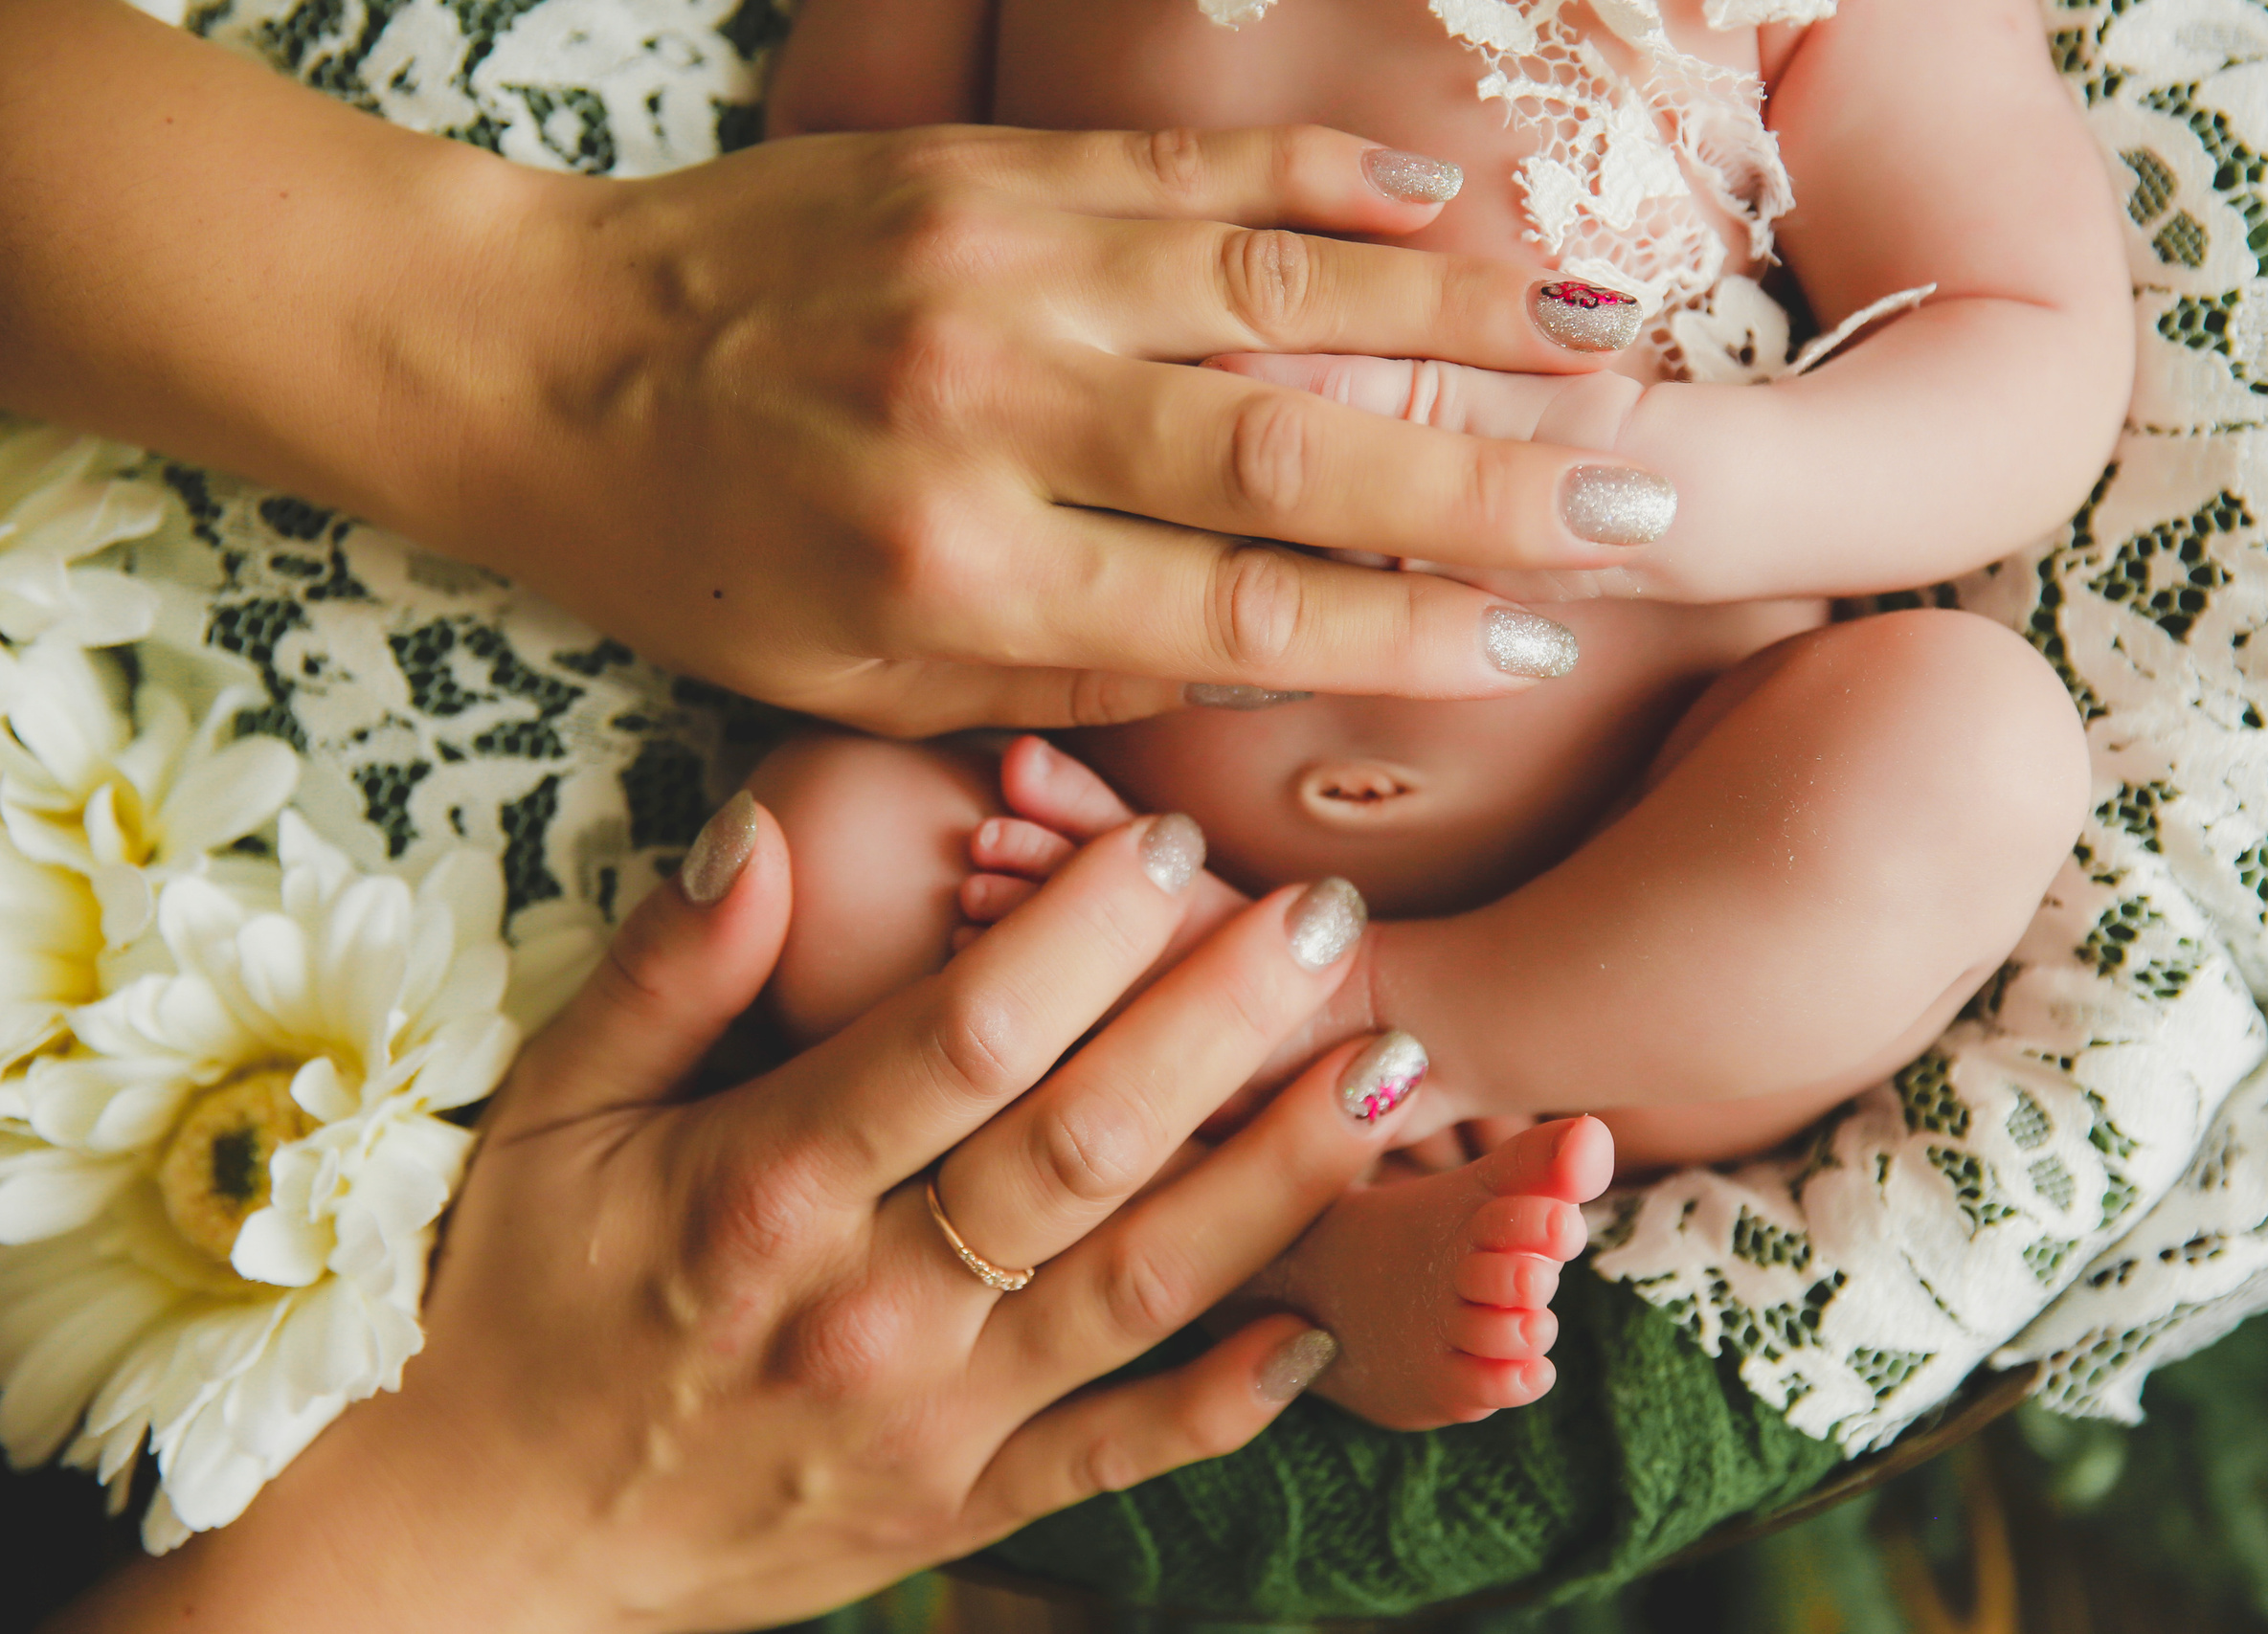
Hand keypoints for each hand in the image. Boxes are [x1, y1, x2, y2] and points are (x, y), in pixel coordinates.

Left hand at [0, 0, 1664, 736]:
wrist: (537, 359)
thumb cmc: (702, 556)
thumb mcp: (865, 686)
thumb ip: (1072, 681)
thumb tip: (1270, 668)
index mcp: (964, 577)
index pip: (1244, 617)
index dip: (1410, 632)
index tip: (1545, 643)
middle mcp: (998, 416)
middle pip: (1295, 449)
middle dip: (1491, 478)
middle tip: (1647, 495)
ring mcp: (996, 270)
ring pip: (1274, 285)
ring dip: (1458, 312)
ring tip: (1610, 335)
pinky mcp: (982, 167)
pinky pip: (1191, 173)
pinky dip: (1330, 186)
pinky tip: (1447, 206)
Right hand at [54, 804, 1406, 1633]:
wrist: (476, 1541)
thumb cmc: (514, 1302)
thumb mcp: (548, 1115)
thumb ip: (664, 968)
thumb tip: (763, 825)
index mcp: (764, 1188)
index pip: (961, 1036)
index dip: (1085, 931)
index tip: (1171, 837)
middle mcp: (867, 1306)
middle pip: (1082, 1147)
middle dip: (1222, 1024)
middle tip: (1328, 918)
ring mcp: (927, 1421)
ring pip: (1138, 1288)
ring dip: (1278, 1182)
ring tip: (1387, 1076)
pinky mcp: (957, 1505)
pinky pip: (1119, 1457)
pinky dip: (1226, 1401)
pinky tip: (1321, 1327)